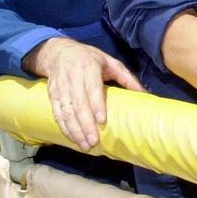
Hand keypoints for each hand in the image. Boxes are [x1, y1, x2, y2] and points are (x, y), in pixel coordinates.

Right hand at [24, 37, 143, 149]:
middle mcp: (73, 77)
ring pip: (66, 111)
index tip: (101, 120)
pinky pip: (57, 113)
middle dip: (85, 125)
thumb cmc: (89, 58)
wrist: (59, 52)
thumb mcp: (110, 62)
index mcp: (89, 67)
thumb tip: (145, 94)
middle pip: (78, 104)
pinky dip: (64, 127)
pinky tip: (72, 138)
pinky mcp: (52, 94)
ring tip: (85, 145)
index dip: (96, 105)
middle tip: (94, 141)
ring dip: (74, 130)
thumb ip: (127, 78)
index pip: (92, 88)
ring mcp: (60, 87)